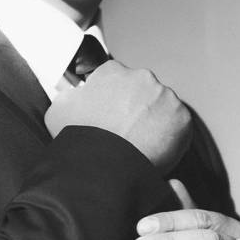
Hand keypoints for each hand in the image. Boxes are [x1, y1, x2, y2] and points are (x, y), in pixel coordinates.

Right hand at [44, 60, 191, 173]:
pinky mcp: (182, 117)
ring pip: (161, 107)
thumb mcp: (58, 111)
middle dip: (136, 109)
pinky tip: (154, 151)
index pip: (116, 78)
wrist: (106, 168)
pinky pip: (178, 126)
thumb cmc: (80, 141)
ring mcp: (165, 96)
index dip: (113, 99)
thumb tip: (77, 94)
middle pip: (142, 91)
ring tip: (140, 145)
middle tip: (127, 134)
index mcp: (113, 71)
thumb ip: (70, 96)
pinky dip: (170, 137)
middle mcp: (142, 77)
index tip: (111, 116)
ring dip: (153, 121)